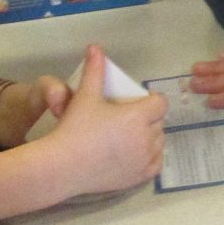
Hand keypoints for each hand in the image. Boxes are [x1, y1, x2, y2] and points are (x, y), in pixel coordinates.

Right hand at [0, 45, 166, 217]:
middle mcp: (147, 138)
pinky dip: (150, 158)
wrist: (63, 166)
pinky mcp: (141, 177)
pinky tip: (135, 153)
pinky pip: (157, 163)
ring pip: (159, 143)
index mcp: (138, 116)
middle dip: (148, 118)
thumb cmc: (75, 128)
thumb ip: (94, 71)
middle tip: (128, 119)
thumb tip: (95, 47)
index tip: (137, 102)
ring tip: (130, 136)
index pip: (160, 103)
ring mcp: (145, 159)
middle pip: (159, 122)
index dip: (151, 100)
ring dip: (150, 137)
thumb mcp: (85, 96)